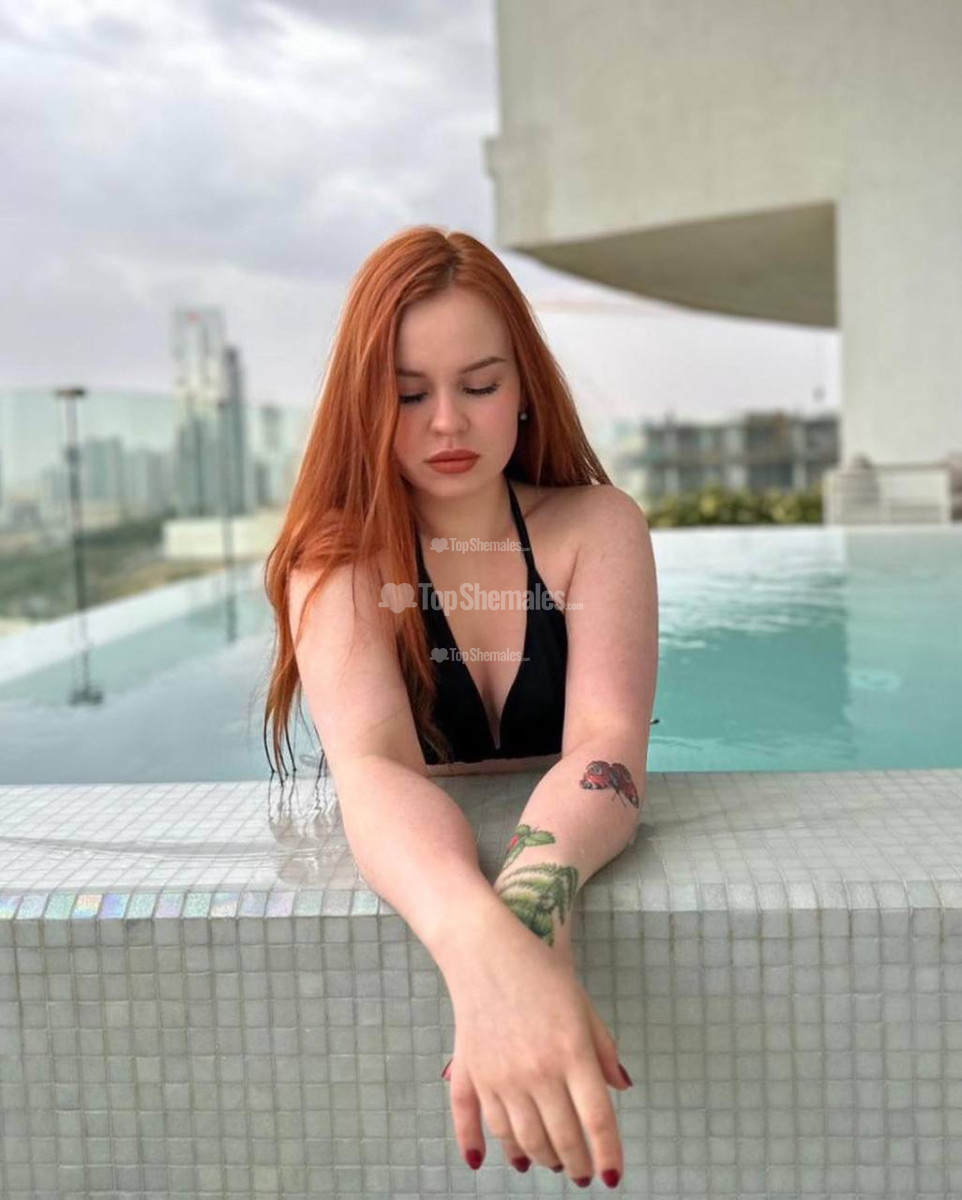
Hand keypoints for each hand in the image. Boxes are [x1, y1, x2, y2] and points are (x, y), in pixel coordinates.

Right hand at [439, 913, 631, 1185]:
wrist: (483, 945)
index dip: (607, 1155)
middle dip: (576, 1164)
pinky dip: (478, 1147)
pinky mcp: (469, 1072)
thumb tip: (621, 1087)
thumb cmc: (539, 970)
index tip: (611, 1177)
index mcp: (571, 1053)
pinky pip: (473, 1123)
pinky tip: (484, 1162)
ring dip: (539, 1158)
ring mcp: (499, 1076)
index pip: (597, 1121)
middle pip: (561, 1138)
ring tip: (550, 1160)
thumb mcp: (582, 1005)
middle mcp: (536, 1071)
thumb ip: (603, 1048)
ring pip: (522, 1140)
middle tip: (581, 1172)